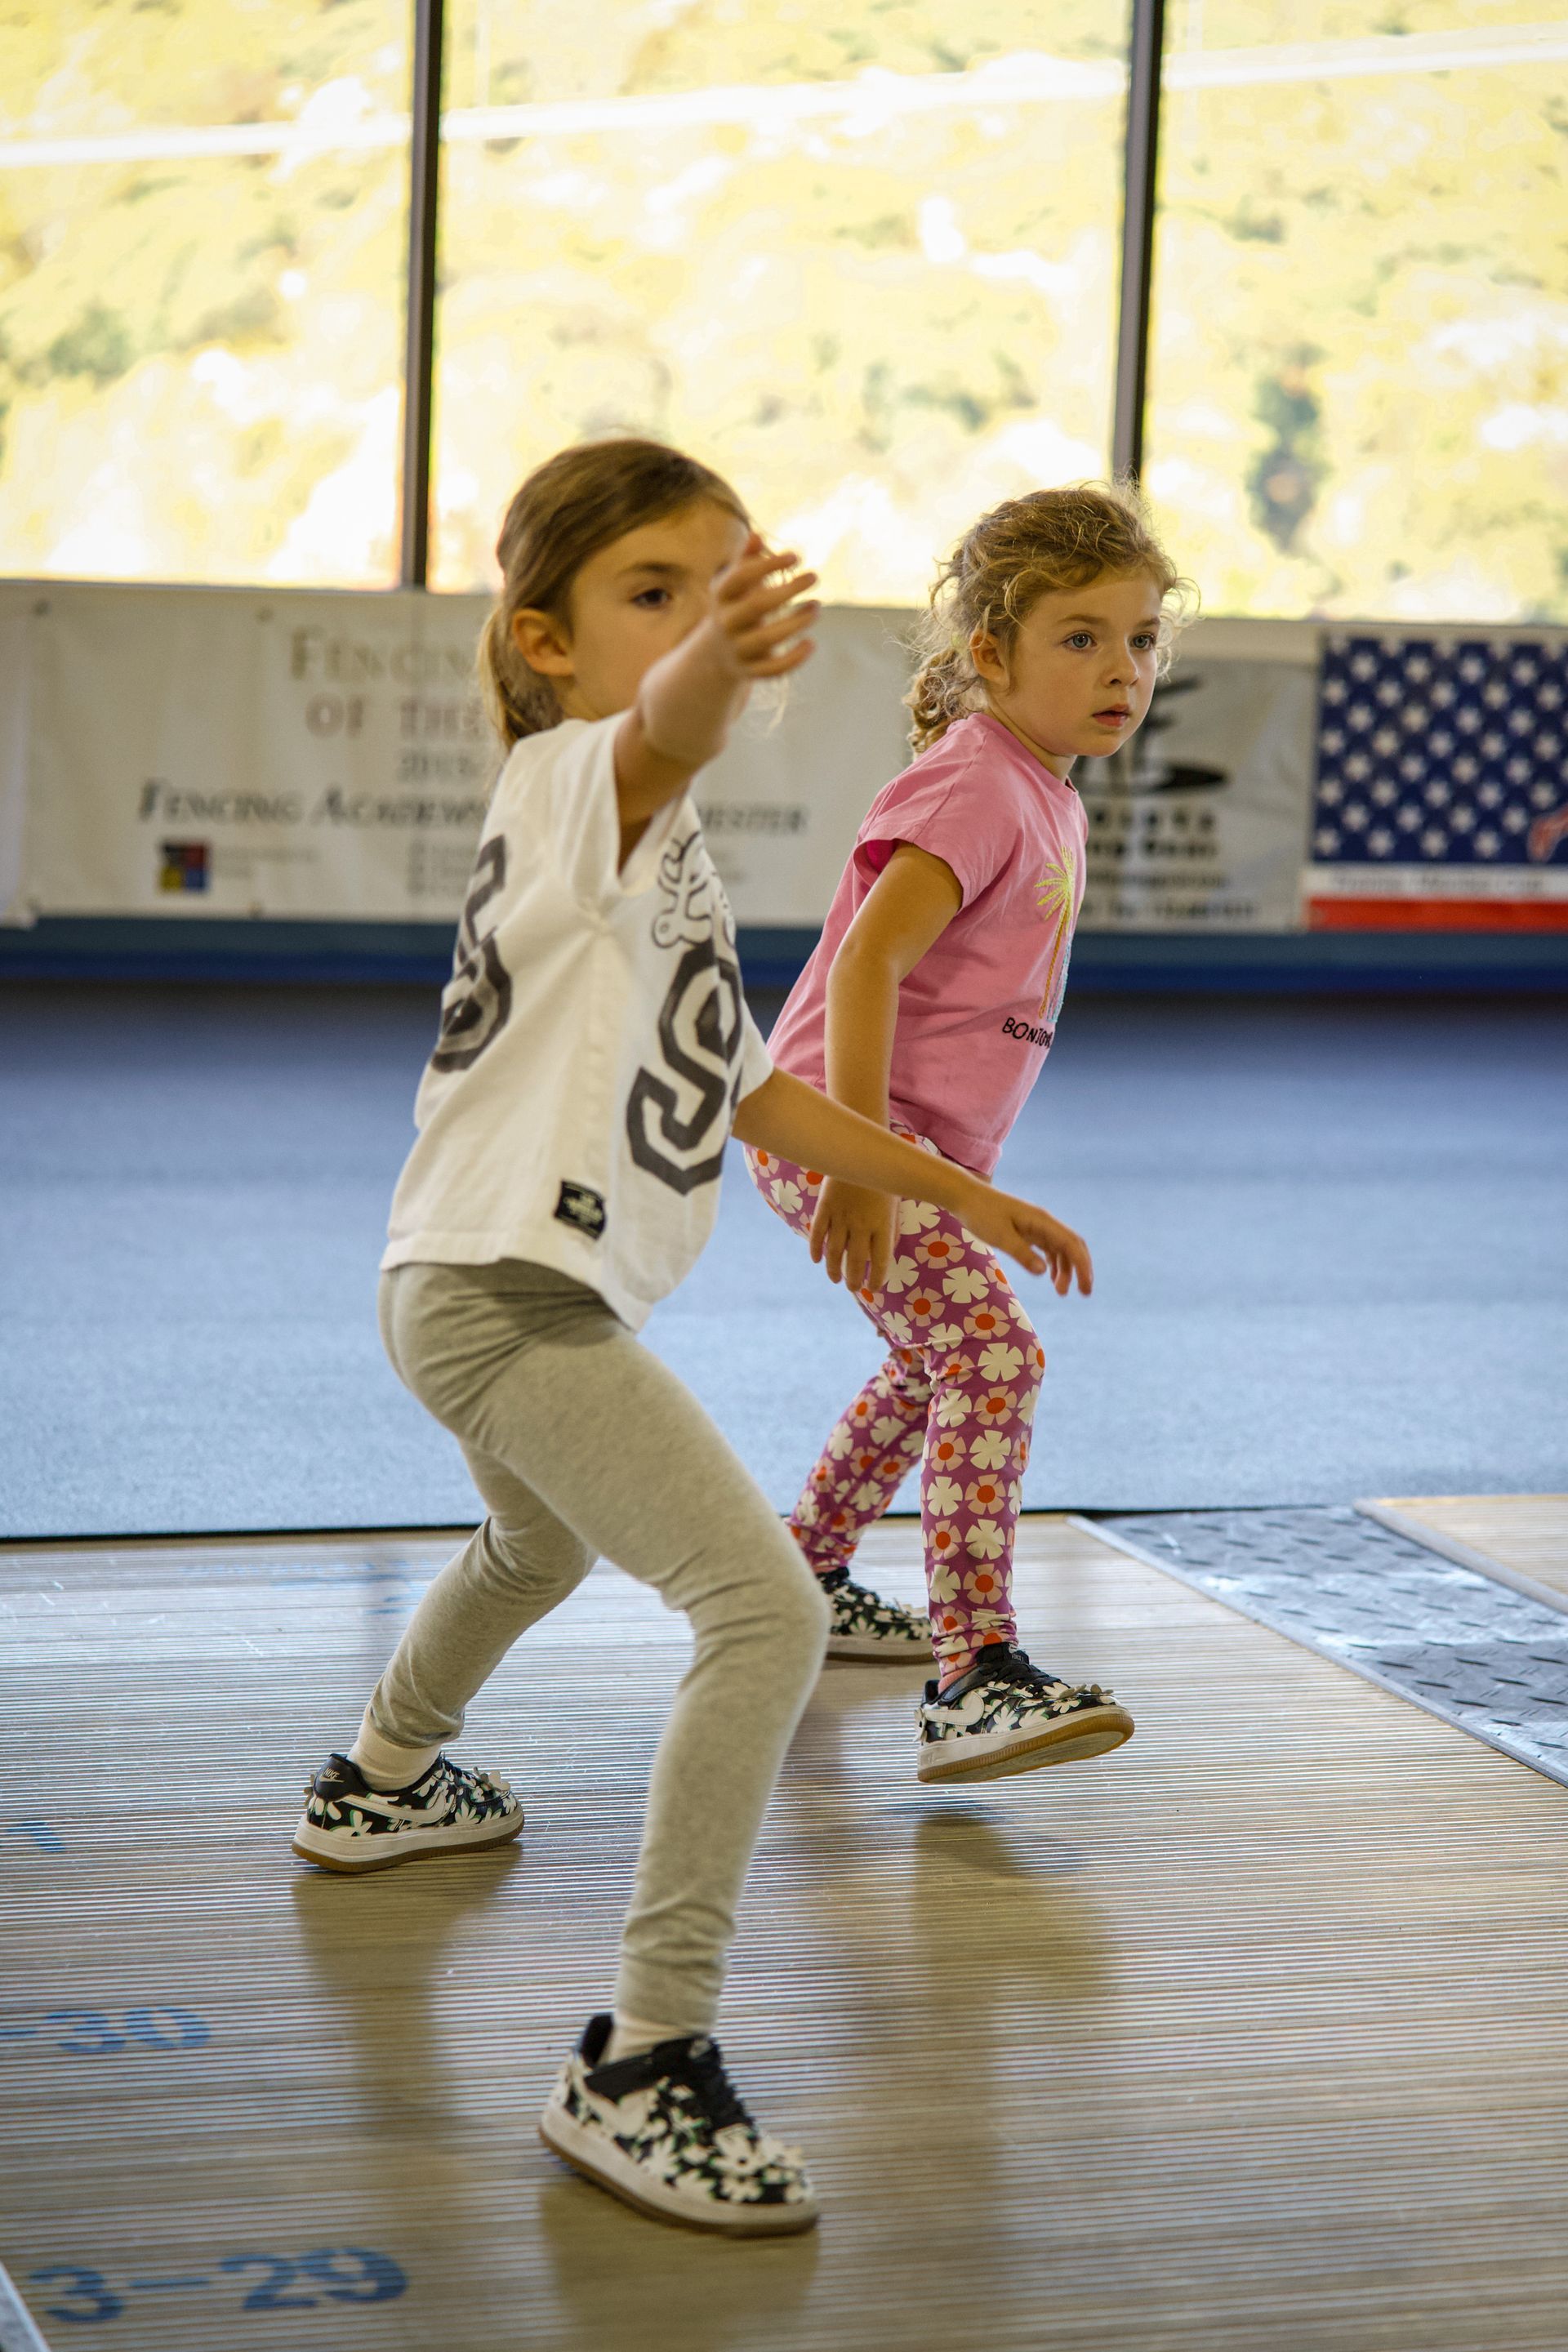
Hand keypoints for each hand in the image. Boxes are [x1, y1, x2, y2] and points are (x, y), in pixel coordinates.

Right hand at [709, 534, 818, 680]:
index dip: (769, 565)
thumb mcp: (733, 584)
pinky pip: (773, 669)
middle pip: (757, 605)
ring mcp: (738, 649)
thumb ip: (744, 560)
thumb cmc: (734, 607)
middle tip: (814, 576)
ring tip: (816, 607)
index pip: (741, 577)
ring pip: (768, 638)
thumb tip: (756, 536)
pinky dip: (794, 658)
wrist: (715, 653)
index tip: (795, 556)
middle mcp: (726, 623)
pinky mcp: (750, 671)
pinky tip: (811, 643)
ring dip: (797, 622)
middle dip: (789, 590)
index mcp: (721, 597)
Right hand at [809, 1178, 899, 1294]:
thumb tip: (888, 1252)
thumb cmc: (883, 1177)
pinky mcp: (824, 1207)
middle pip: (856, 1261)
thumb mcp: (895, 1203)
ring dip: (834, 1269)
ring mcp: (841, 1216)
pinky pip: (817, 1234)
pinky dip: (816, 1249)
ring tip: (835, 1279)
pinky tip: (817, 1260)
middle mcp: (861, 1224)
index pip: (880, 1260)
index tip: (874, 1288)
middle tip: (853, 1288)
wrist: (861, 1147)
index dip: (876, 1278)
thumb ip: (891, 1229)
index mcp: (883, 1224)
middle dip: (854, 1279)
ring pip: (834, 1252)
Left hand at [957, 1182, 1092, 1296]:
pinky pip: (1048, 1248)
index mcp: (1042, 1220)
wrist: (966, 1197)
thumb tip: (1043, 1272)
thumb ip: (1022, 1254)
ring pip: (1060, 1249)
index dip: (1082, 1266)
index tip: (1085, 1288)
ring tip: (1060, 1292)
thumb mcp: (1000, 1236)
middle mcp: (1044, 1222)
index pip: (1071, 1244)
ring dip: (1065, 1269)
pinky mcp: (1027, 1231)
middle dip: (1081, 1269)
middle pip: (1072, 1246)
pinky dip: (1053, 1263)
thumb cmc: (981, 1214)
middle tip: (1083, 1293)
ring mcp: (1037, 1226)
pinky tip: (1050, 1277)